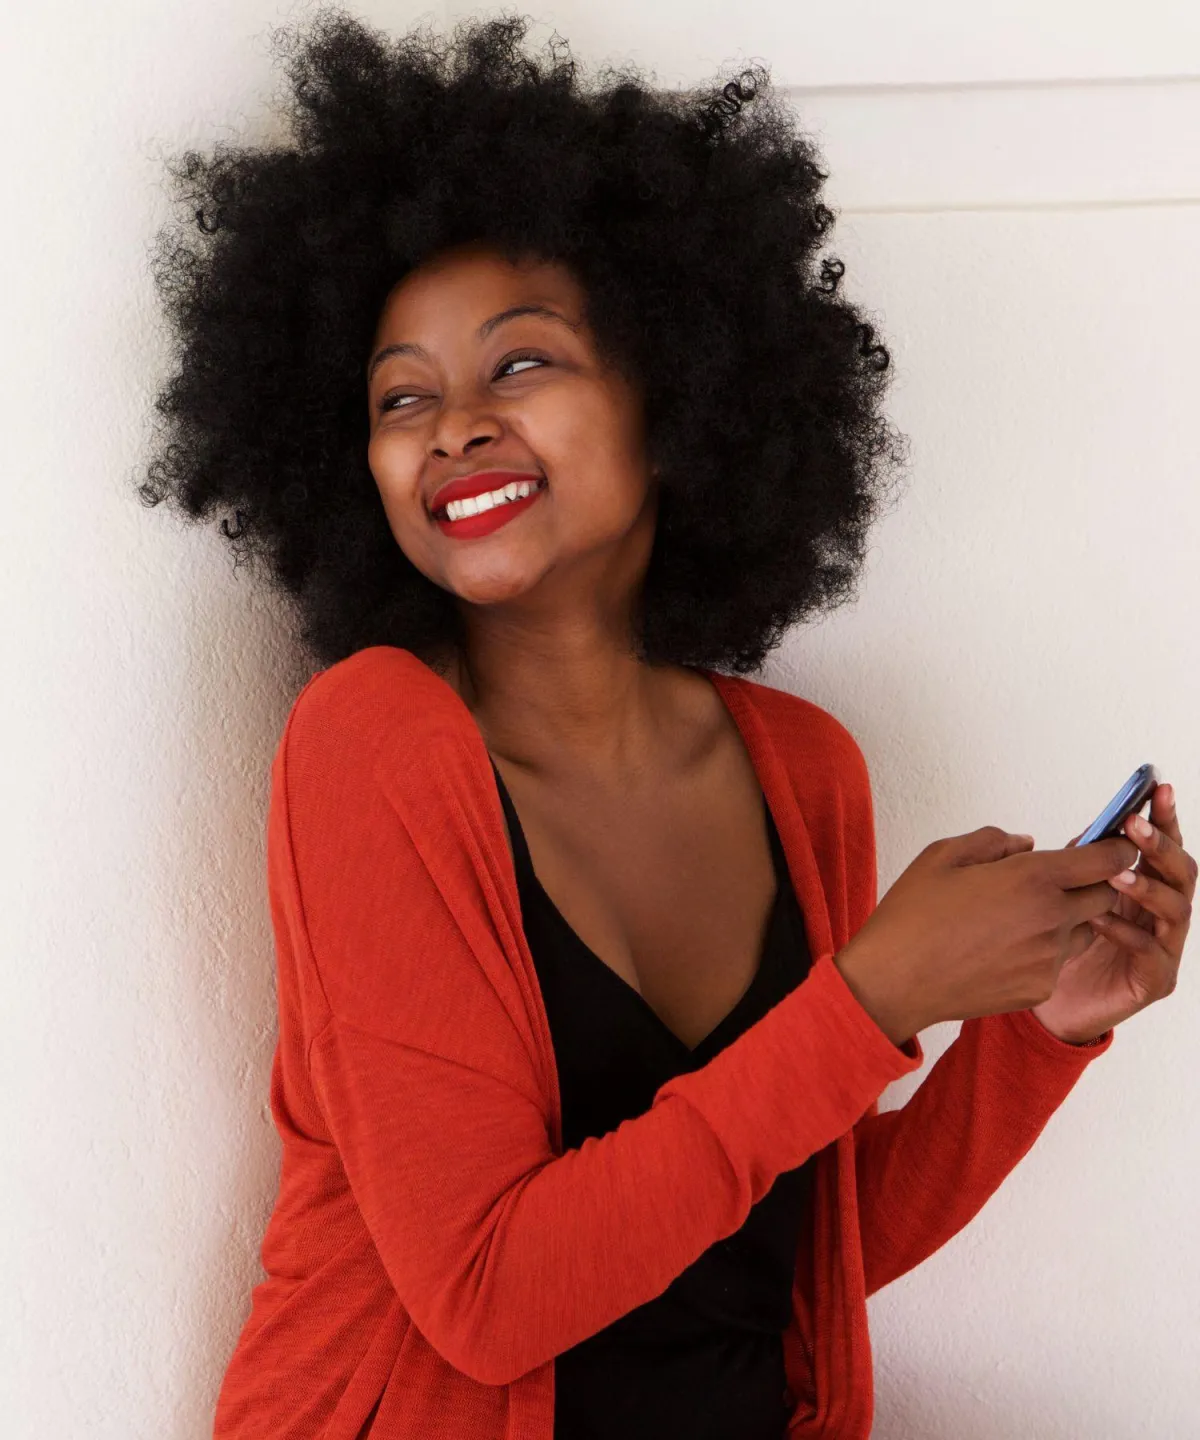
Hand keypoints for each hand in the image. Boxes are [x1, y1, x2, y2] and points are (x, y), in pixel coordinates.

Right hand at [835, 824, 1138, 1046]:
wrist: (894, 981)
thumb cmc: (912, 915)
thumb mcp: (943, 854)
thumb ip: (994, 840)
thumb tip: (1027, 844)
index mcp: (1032, 878)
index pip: (1108, 859)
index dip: (1117, 848)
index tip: (1109, 845)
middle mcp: (1051, 918)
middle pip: (1107, 896)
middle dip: (1092, 884)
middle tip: (1055, 880)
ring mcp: (1049, 958)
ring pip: (1083, 930)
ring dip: (1066, 918)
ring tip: (1018, 917)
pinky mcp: (1039, 988)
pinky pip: (1057, 961)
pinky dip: (1042, 950)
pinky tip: (1001, 947)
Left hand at [1031, 783, 1193, 1043]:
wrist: (1051, 1005)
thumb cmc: (1065, 945)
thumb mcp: (1069, 895)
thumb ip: (1085, 864)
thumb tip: (1092, 829)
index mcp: (1147, 887)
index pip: (1164, 847)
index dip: (1166, 818)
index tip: (1160, 788)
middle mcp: (1163, 914)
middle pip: (1181, 872)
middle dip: (1160, 845)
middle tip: (1135, 825)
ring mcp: (1164, 947)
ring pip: (1176, 909)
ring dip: (1147, 886)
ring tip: (1117, 874)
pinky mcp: (1155, 980)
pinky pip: (1151, 952)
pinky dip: (1126, 932)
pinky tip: (1099, 920)